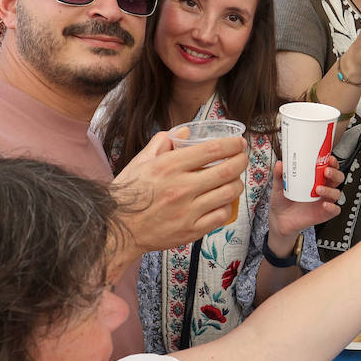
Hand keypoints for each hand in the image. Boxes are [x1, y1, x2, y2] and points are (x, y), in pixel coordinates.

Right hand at [112, 132, 247, 258]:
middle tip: (243, 158)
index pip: (212, 150)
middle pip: (227, 171)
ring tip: (234, 179)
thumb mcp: (140, 162)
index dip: (233, 144)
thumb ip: (163, 143)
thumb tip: (185, 130)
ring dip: (237, 184)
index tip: (240, 143)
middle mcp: (181, 188)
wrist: (117, 228)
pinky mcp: (191, 230)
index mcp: (170, 167)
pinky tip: (222, 201)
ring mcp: (188, 211)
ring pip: (228, 193)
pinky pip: (221, 216)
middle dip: (241, 161)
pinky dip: (227, 206)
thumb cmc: (129, 193)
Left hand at [267, 157, 342, 248]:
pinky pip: (335, 210)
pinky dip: (332, 207)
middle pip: (337, 178)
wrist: (280, 219)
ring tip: (318, 189)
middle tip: (326, 171)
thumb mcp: (279, 185)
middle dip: (335, 173)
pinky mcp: (324, 213)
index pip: (329, 167)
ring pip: (336, 193)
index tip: (328, 158)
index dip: (332, 162)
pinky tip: (324, 205)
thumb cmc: (283, 200)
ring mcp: (324, 201)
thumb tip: (280, 164)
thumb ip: (279, 174)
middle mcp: (322, 188)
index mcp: (315, 179)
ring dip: (330, 190)